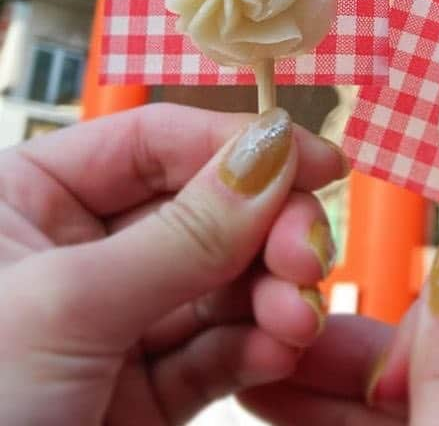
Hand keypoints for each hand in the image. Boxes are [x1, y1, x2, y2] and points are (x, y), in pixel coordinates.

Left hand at [0, 103, 346, 424]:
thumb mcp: (65, 310)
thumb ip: (184, 232)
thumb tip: (274, 151)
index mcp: (26, 200)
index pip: (155, 140)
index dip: (240, 144)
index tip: (316, 160)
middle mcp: (74, 253)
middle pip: (204, 208)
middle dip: (265, 232)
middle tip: (309, 255)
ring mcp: (110, 323)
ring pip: (219, 282)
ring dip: (271, 295)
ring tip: (297, 318)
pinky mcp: (138, 393)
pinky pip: (213, 351)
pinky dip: (255, 347)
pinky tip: (278, 349)